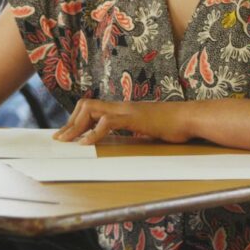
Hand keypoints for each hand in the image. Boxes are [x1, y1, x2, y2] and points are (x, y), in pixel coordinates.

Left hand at [54, 99, 192, 144]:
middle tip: (59, 139)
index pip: (93, 107)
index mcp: (123, 109)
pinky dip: (93, 133)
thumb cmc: (173, 124)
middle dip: (70, 122)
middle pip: (86, 105)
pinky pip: (108, 122)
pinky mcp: (134, 118)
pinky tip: (86, 144)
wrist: (190, 118)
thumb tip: (128, 137)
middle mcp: (121, 106)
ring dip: (75, 126)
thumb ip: (135, 129)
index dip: (77, 120)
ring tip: (66, 141)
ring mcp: (127, 110)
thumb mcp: (148, 127)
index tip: (66, 134)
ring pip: (91, 109)